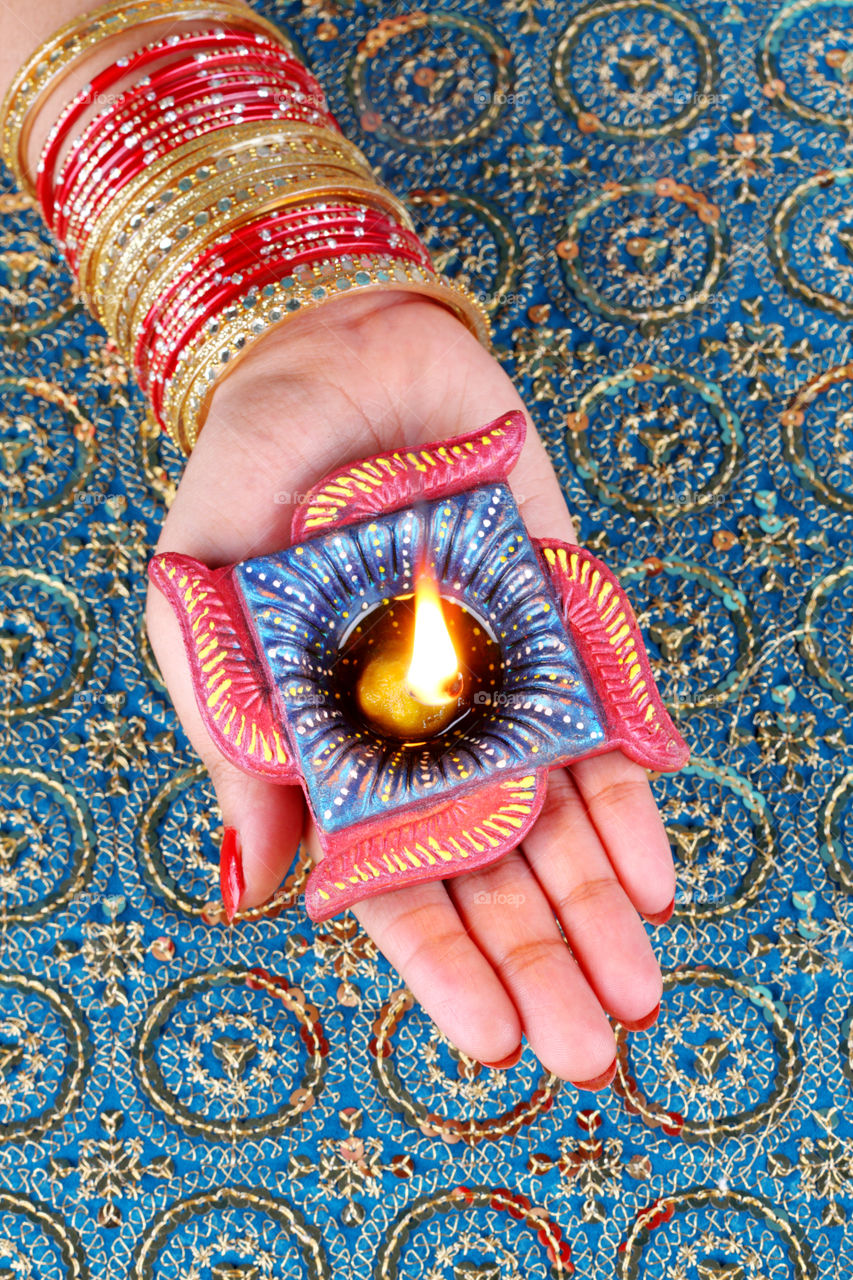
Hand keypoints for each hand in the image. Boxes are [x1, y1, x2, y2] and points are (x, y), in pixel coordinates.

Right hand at [147, 292, 674, 1086]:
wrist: (340, 355)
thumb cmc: (249, 476)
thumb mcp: (205, 597)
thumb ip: (232, 732)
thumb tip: (253, 877)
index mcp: (336, 744)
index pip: (391, 875)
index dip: (439, 961)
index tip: (488, 1042)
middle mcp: (427, 728)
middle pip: (492, 865)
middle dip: (539, 954)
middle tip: (590, 1049)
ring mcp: (502, 679)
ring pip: (560, 814)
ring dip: (600, 901)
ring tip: (640, 990)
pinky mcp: (563, 621)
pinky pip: (603, 717)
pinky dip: (630, 792)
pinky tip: (657, 871)